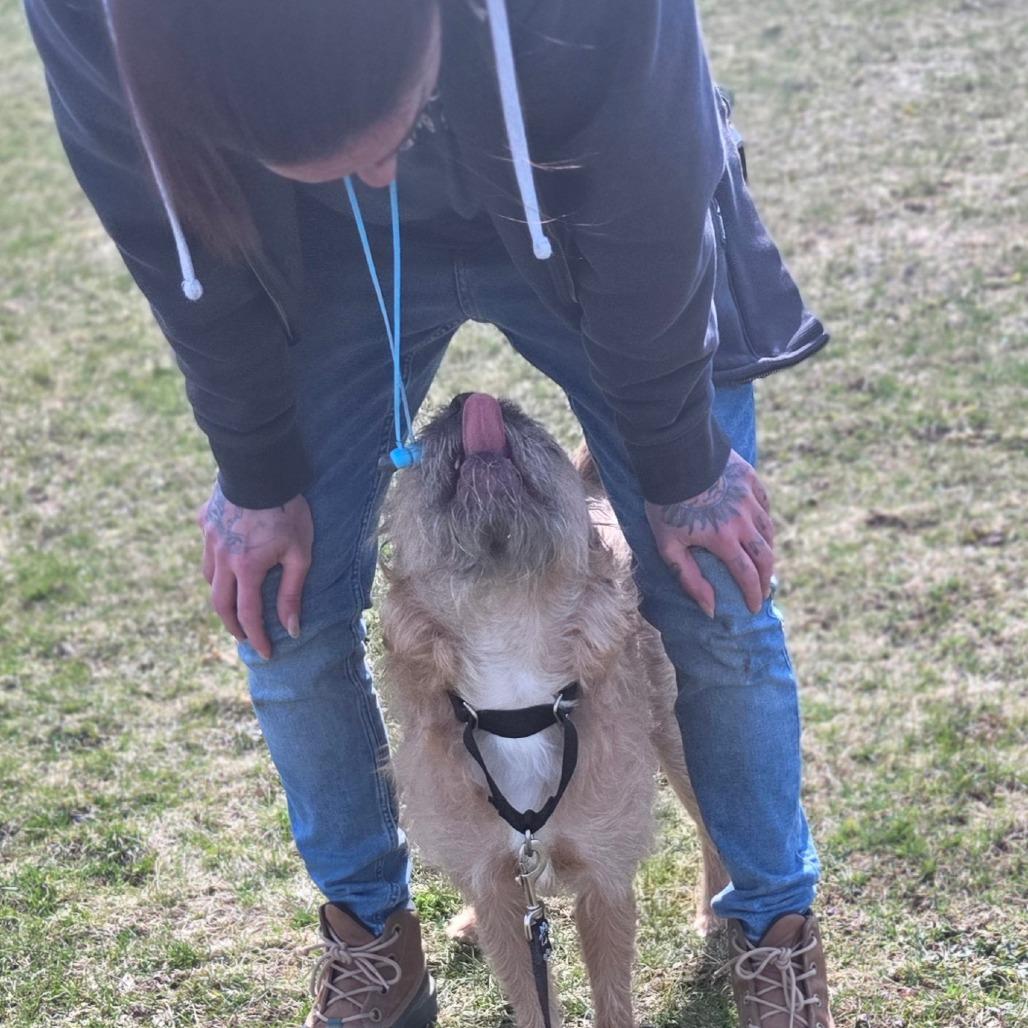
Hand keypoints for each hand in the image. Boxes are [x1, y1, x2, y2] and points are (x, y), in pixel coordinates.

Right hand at [197, 483, 312, 658]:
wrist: (261, 466)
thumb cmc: (288, 509)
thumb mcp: (300, 553)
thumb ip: (292, 592)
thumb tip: (292, 628)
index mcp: (246, 568)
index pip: (247, 615)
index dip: (256, 637)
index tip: (266, 652)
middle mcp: (221, 557)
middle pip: (220, 603)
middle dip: (233, 625)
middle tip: (245, 636)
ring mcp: (208, 538)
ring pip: (209, 578)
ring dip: (222, 596)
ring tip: (236, 604)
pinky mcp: (204, 519)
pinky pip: (207, 549)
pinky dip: (216, 563)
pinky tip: (227, 562)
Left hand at [644, 450, 774, 616]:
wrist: (674, 454)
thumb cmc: (664, 503)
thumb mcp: (668, 545)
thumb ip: (689, 578)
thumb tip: (710, 609)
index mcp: (724, 539)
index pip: (747, 576)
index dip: (753, 595)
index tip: (754, 608)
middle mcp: (743, 521)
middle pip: (765, 557)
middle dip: (766, 578)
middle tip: (763, 590)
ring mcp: (750, 499)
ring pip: (768, 531)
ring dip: (767, 551)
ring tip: (762, 563)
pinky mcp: (751, 479)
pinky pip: (765, 506)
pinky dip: (764, 522)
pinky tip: (759, 528)